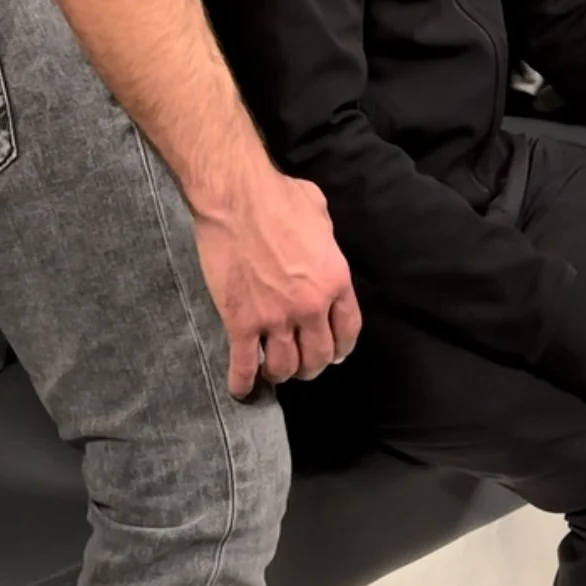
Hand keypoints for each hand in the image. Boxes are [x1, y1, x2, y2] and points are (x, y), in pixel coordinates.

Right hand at [195, 161, 360, 397]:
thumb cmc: (279, 196)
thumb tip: (320, 242)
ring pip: (284, 367)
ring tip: (274, 370)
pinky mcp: (241, 322)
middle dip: (311, 365)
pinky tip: (241, 389)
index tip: (334, 353)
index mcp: (335, 280)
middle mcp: (311, 306)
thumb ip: (326, 237)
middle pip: (318, 356)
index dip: (341, 347)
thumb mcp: (320, 212)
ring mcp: (276, 318)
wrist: (236, 197)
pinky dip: (243, 382)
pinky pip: (244, 365)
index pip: (348, 330)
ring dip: (281, 373)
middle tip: (302, 364)